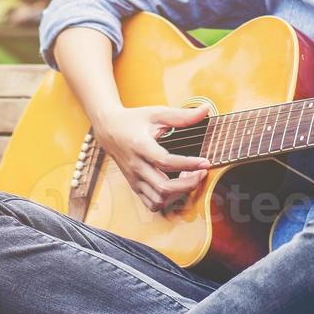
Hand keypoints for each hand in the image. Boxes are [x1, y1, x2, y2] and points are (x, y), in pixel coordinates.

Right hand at [91, 105, 212, 212]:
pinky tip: (175, 187)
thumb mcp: (157, 113)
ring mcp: (134, 178)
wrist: (108, 129)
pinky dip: (167, 200)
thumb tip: (205, 110)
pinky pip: (151, 203)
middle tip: (201, 172)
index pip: (165, 161)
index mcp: (140, 146)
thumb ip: (182, 115)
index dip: (188, 164)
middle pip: (163, 187)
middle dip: (188, 184)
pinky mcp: (134, 186)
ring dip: (178, 193)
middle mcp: (136, 166)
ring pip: (158, 199)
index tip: (205, 162)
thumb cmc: (132, 120)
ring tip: (188, 178)